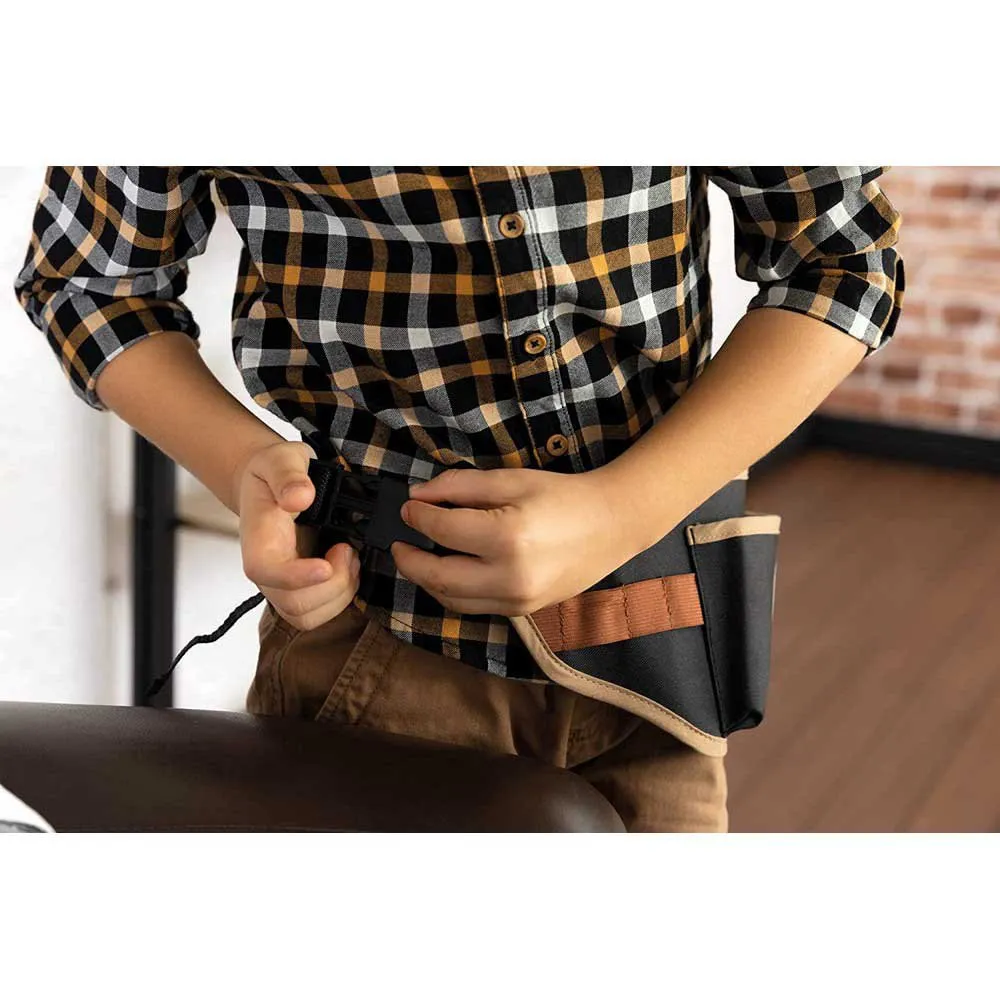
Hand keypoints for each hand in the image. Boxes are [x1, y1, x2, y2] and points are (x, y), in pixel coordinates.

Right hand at [233, 441, 359, 629]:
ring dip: (340, 593)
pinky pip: (318, 613)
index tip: (326, 566)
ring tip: (349, 557)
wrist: (270, 483)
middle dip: (333, 584)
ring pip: (307, 615)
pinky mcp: (299, 589)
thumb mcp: (281, 458)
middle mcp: (266, 569)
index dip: (296, 577)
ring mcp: (282, 584)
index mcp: (257, 538)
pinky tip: (347, 568)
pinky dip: (341, 597)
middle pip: (293, 603)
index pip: (265, 571)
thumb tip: (300, 497)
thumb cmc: (274, 472)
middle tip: (347, 549)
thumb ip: (288, 475)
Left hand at [389, 466, 632, 616]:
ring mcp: (517, 600)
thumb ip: (460, 487)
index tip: (408, 507)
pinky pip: (474, 607)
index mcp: (507, 537)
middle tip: (397, 543)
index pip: (442, 531)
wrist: (612, 525)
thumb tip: (418, 497)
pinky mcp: (523, 611)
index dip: (417, 517)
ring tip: (416, 558)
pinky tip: (447, 571)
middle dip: (409, 560)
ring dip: (426, 580)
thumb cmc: (562, 495)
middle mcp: (510, 576)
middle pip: (438, 576)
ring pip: (452, 599)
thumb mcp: (511, 479)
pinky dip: (452, 591)